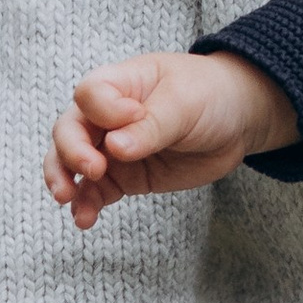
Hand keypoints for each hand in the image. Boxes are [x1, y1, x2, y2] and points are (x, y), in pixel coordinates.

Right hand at [45, 48, 298, 228]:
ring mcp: (112, 148)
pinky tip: (85, 218)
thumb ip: (151, 126)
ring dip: (65, 180)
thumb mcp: (185, 102)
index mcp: (121, 83)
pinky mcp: (123, 176)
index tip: (133, 116)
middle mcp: (107, 116)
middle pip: (69, 129)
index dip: (103, 109)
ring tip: (68, 199)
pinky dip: (86, 204)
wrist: (237, 121)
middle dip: (72, 150)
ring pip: (72, 163)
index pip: (90, 94)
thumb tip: (114, 148)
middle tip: (93, 168)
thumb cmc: (210, 95)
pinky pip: (95, 191)